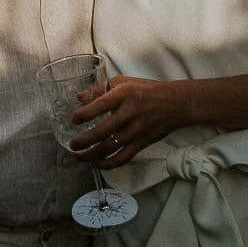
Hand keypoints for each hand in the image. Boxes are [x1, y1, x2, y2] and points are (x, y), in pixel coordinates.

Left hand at [69, 75, 183, 167]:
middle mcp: (129, 112)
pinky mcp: (142, 142)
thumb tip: (79, 97)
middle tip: (72, 145)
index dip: (82, 115)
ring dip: (91, 155)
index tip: (73, 120)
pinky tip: (98, 163)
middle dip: (82, 141)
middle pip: (101, 131)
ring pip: (109, 147)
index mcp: (123, 95)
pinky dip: (108, 163)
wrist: (175, 103)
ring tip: (78, 156)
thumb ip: (100, 89)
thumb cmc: (146, 90)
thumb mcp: (123, 82)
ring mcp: (136, 130)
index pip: (98, 105)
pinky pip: (123, 157)